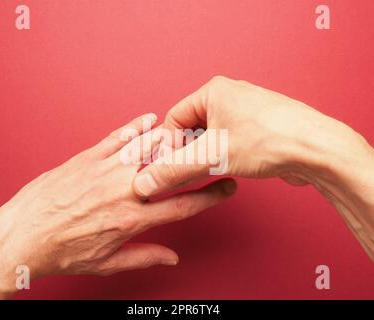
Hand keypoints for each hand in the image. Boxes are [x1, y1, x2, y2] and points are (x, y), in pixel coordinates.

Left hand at [0, 113, 236, 298]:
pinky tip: (149, 120)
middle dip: (197, 158)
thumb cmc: (62, 251)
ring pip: (147, 147)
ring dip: (171, 137)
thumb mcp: (107, 263)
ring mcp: (105, 170)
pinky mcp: (87, 158)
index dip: (210, 196)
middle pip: (171, 169)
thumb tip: (172, 258)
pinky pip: (117, 137)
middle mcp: (124, 190)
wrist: (23, 236)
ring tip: (187, 132)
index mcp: (132, 219)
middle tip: (212, 148)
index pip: (183, 205)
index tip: (226, 187)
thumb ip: (144, 256)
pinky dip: (135, 126)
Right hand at [133, 76, 373, 259]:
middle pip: (191, 129)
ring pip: (210, 138)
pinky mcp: (256, 128)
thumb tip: (144, 182)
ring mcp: (244, 112)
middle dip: (187, 154)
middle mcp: (228, 97)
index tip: (167, 169)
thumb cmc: (270, 140)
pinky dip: (222, 158)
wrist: (317, 149)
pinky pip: (228, 142)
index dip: (168, 147)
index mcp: (213, 92)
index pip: (173, 120)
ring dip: (204, 158)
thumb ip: (174, 170)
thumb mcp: (213, 156)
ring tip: (210, 172)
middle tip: (187, 174)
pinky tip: (228, 170)